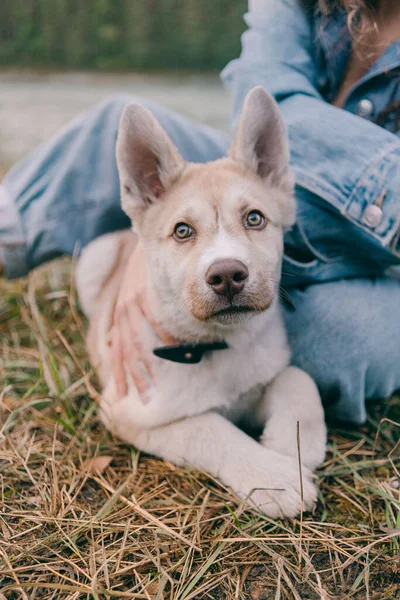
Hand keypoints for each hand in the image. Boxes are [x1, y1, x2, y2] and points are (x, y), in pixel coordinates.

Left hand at [108, 243, 177, 399]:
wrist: (143, 246)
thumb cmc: (137, 276)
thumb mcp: (122, 301)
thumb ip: (117, 324)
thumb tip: (108, 345)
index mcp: (117, 316)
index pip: (117, 351)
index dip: (118, 375)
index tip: (121, 396)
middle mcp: (122, 311)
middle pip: (129, 351)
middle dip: (136, 377)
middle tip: (146, 400)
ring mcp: (135, 303)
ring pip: (142, 339)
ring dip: (152, 363)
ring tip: (162, 381)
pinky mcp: (149, 293)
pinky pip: (158, 319)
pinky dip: (167, 336)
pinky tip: (177, 350)